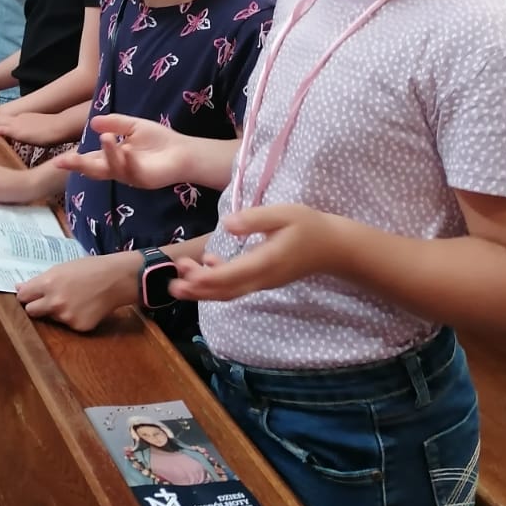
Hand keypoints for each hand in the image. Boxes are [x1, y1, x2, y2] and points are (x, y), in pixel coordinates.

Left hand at [0, 110, 56, 146]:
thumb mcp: (39, 130)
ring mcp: (17, 123)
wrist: (60, 125)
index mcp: (23, 118)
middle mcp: (18, 118)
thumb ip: (31, 133)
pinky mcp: (18, 130)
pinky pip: (1, 129)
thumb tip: (30, 137)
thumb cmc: (54, 130)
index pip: (5, 120)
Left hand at [16, 253, 137, 331]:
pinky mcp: (78, 327)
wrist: (116, 279)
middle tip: (47, 299)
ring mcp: (67, 317)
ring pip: (51, 318)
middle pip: (31, 311)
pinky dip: (73, 318)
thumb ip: (39, 280)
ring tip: (74, 299)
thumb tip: (19, 288)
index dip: (26, 295)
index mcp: (48, 284)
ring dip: (56, 311)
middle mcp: (55, 302)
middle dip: (36, 306)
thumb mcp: (61, 268)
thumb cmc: (89, 268)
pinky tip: (84, 307)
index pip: (23, 297)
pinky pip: (67, 325)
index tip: (29, 295)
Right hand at [55, 115, 189, 189]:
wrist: (183, 151)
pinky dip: (126, 159)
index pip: (91, 159)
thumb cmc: (159, 140)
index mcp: (114, 157)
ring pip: (111, 169)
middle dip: (79, 166)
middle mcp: (118, 169)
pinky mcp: (143, 178)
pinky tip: (125, 149)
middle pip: (94, 170)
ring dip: (108, 153)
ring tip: (106, 137)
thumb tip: (93, 122)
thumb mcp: (134, 126)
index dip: (75, 161)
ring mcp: (130, 175)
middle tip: (63, 162)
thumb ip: (115, 123)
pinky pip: (131, 169)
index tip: (59, 161)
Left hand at [170, 205, 343, 301]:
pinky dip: (218, 282)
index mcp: (265, 262)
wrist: (333, 248)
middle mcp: (262, 278)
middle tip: (171, 284)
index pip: (230, 276)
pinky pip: (237, 286)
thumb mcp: (284, 214)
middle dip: (197, 290)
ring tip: (181, 275)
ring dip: (204, 288)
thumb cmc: (309, 226)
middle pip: (225, 292)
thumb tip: (228, 224)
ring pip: (229, 292)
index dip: (205, 279)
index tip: (184, 273)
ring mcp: (263, 282)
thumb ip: (255, 219)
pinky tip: (208, 265)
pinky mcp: (263, 279)